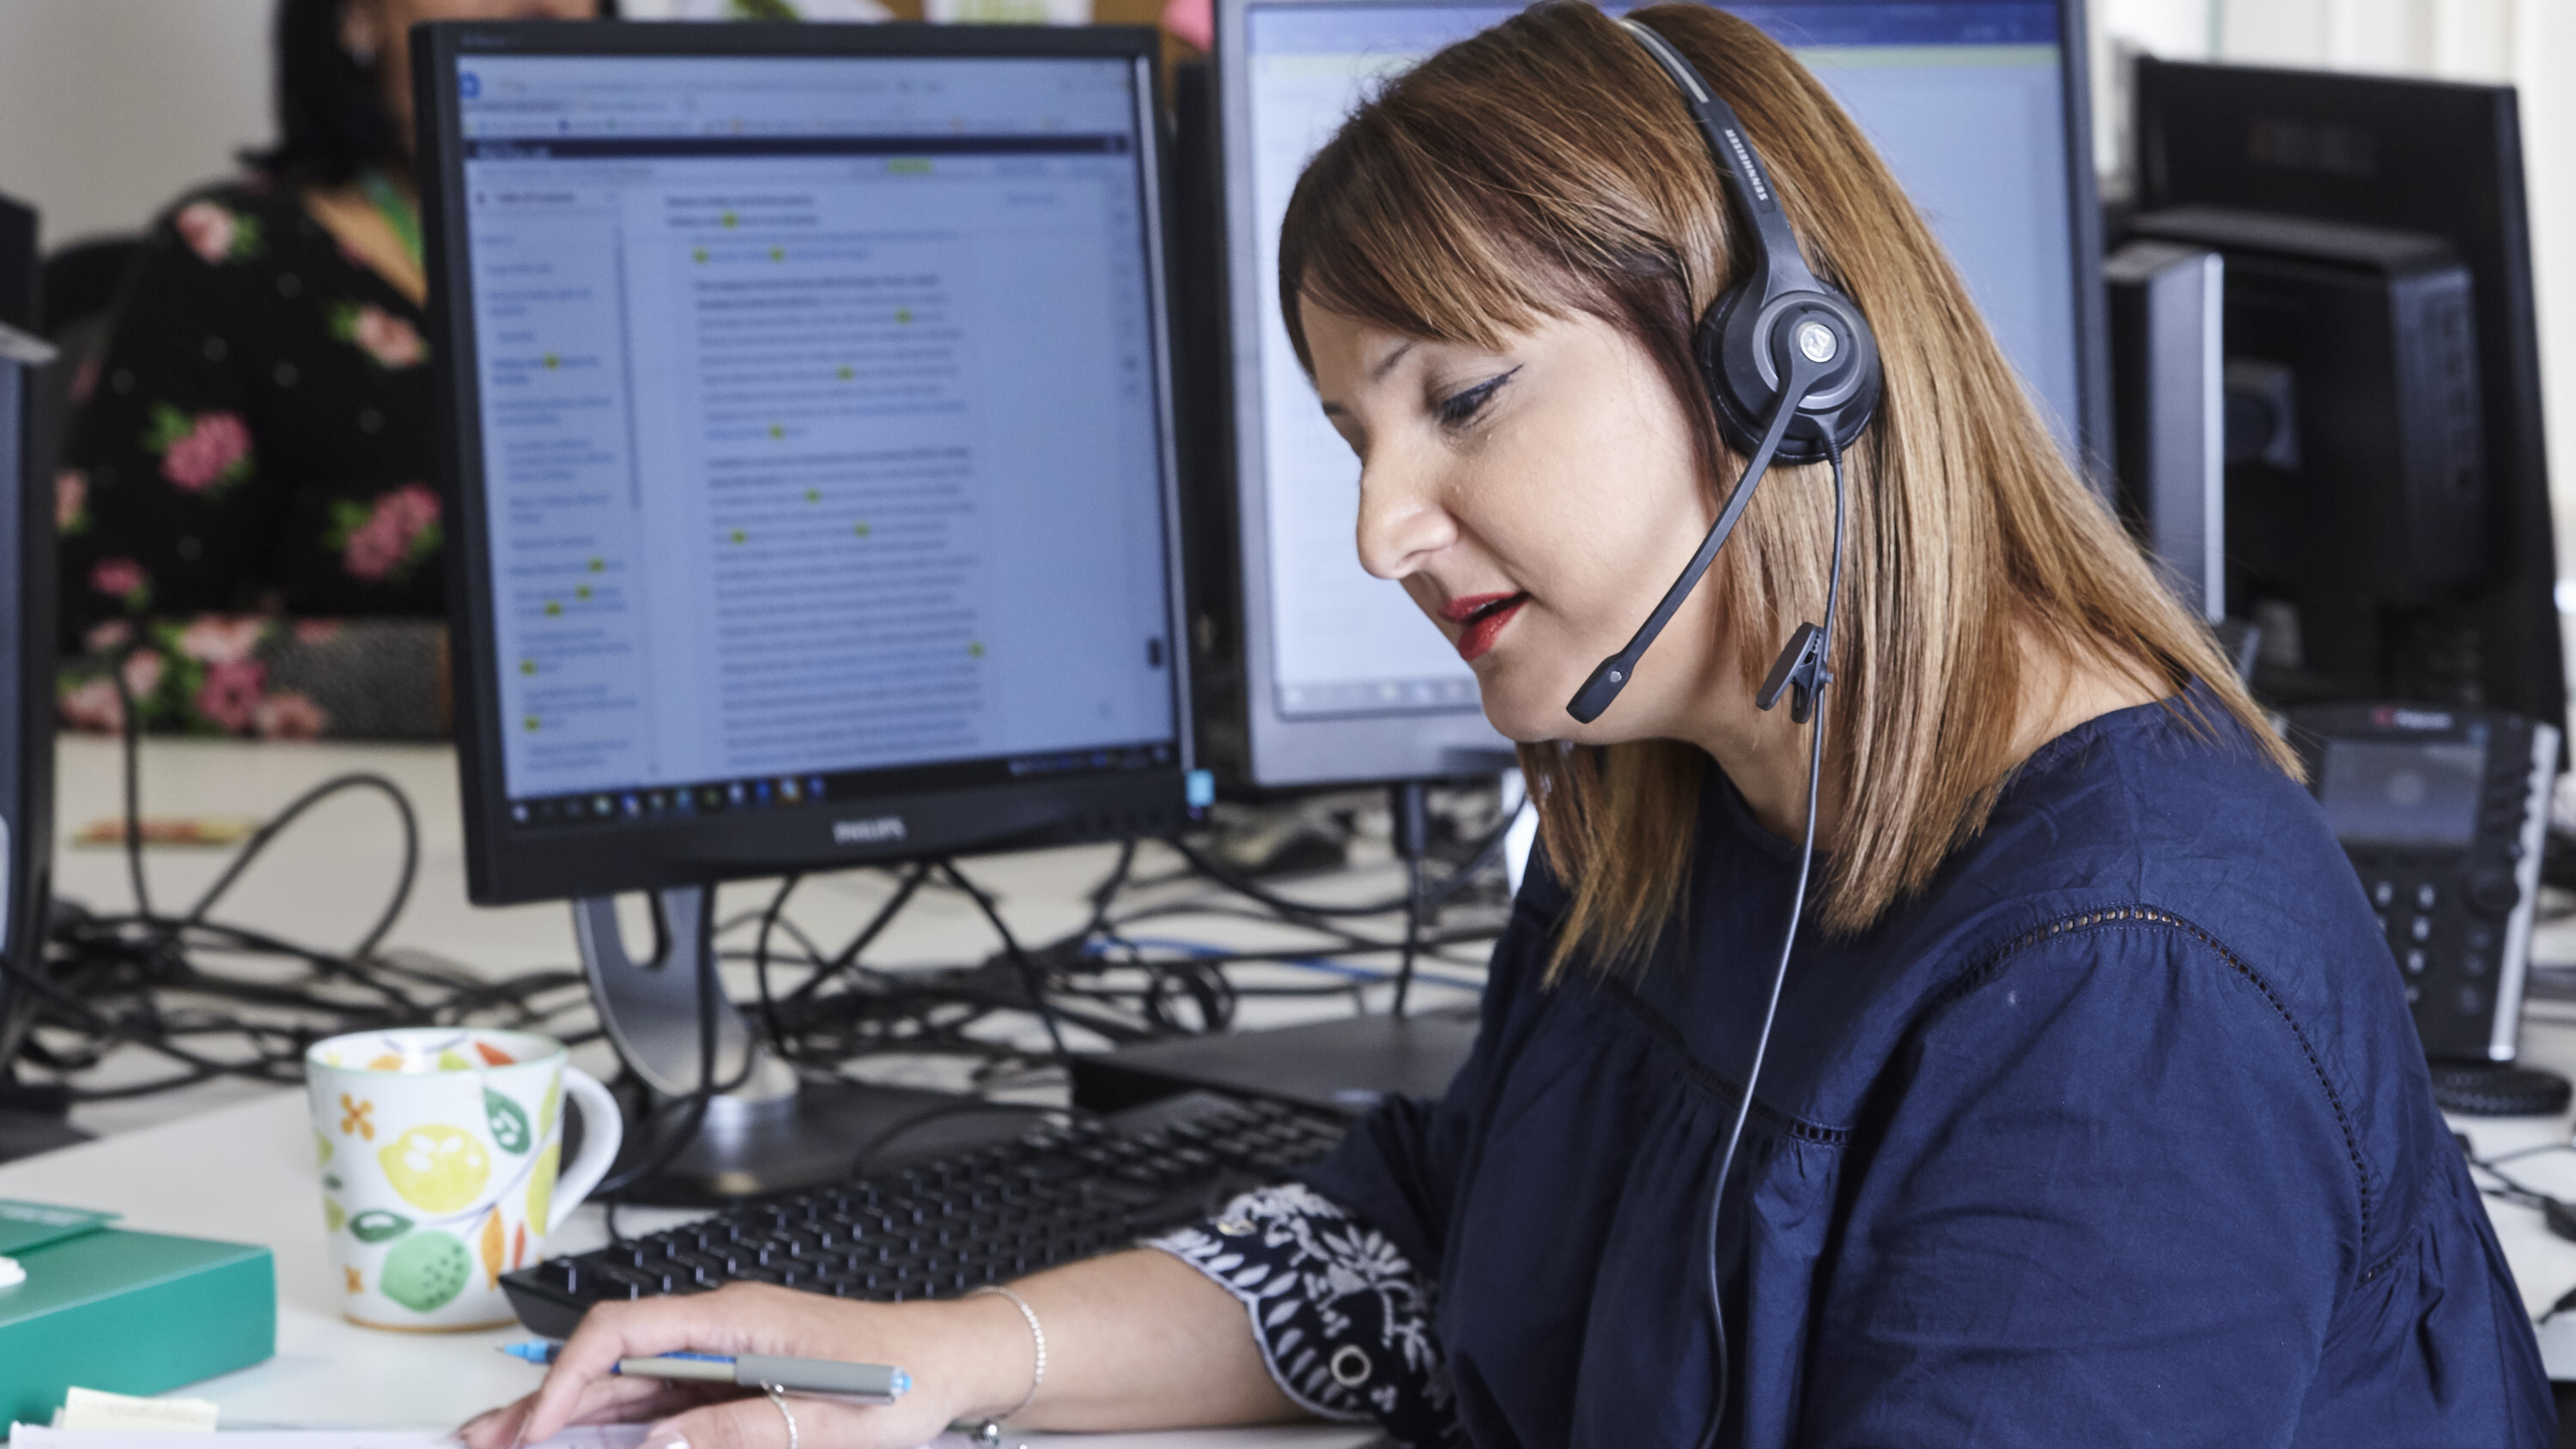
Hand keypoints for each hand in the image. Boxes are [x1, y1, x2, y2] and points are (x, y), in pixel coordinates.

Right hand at [457, 1284, 1033, 1448]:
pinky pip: (657, 1398)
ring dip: (566, 1414)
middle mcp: (721, 1326)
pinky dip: (610, 1423)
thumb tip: (660, 1446)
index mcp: (737, 1318)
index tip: (537, 1429)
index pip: (627, 1332)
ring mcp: (723, 1351)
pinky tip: (577, 1442)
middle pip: (611, 1358)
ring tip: (506, 1441)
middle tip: (483, 1439)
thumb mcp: (826, 1420)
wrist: (951, 1362)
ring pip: (625, 1381)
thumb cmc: (903, 1379)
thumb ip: (742, 1432)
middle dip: (544, 1398)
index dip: (571, 1379)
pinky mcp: (732, 1376)